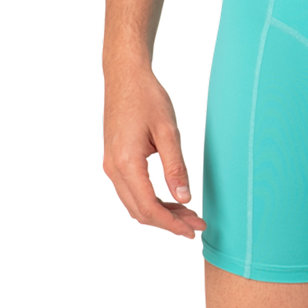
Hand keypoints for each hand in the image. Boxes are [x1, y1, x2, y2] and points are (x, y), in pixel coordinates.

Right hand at [101, 60, 206, 241]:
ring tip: (188, 214)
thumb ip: (176, 167)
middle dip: (169, 222)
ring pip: (134, 205)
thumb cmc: (148, 98)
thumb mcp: (167, 130)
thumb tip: (185, 199)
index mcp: (126, 164)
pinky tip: (170, 200)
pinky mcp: (114, 161)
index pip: (149, 208)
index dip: (172, 223)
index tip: (194, 230)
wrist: (126, 77)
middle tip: (197, 225)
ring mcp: (111, 167)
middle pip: (140, 211)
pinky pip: (131, 192)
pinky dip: (150, 202)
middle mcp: (113, 170)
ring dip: (160, 213)